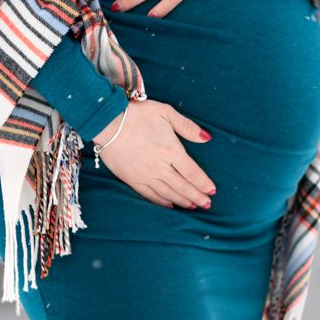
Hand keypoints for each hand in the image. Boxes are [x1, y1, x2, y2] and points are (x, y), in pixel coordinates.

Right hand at [92, 98, 216, 209]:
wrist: (107, 121)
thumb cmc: (138, 114)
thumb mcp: (166, 112)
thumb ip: (187, 127)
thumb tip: (207, 138)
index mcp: (171, 150)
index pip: (193, 172)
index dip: (204, 183)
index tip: (212, 191)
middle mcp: (160, 167)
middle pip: (183, 186)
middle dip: (197, 197)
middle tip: (207, 205)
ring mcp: (145, 175)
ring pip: (168, 194)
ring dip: (183, 201)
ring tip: (193, 207)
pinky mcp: (132, 179)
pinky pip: (150, 195)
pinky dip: (162, 202)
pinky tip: (170, 206)